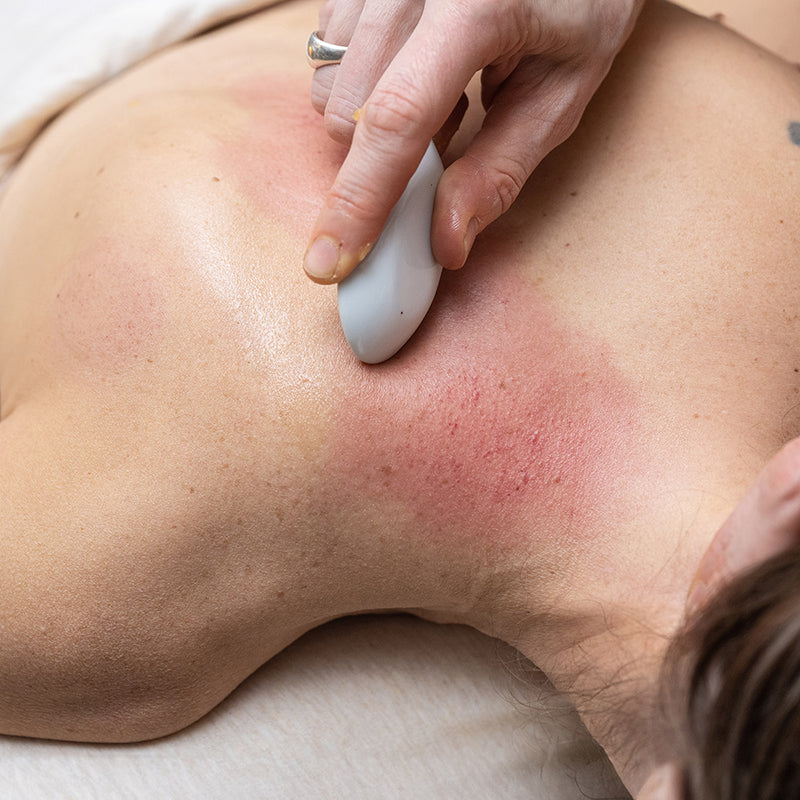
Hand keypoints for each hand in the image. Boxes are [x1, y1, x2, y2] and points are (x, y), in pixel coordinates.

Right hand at [304, 0, 644, 282]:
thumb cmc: (578, 9)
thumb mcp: (560, 94)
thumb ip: (500, 170)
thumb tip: (445, 243)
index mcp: (477, 5)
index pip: (398, 118)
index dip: (361, 199)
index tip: (329, 261)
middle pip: (350, 114)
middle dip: (383, 159)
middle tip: (449, 134)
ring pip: (328, 90)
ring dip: (373, 120)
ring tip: (440, 91)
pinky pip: (327, 54)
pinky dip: (364, 82)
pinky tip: (414, 63)